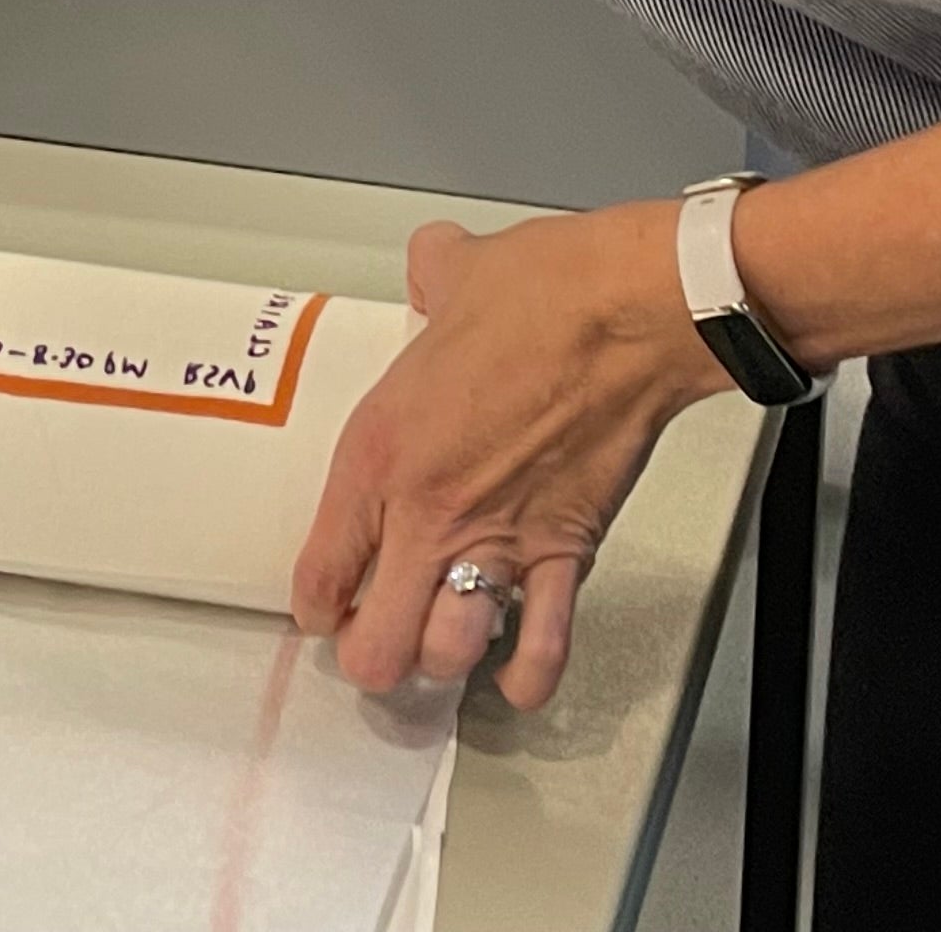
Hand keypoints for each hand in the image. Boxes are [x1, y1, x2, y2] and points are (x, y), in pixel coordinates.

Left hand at [293, 202, 725, 703]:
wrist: (625, 313)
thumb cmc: (544, 292)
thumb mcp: (453, 271)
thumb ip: (430, 277)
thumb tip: (436, 265)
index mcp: (381, 450)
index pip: (322, 567)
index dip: (315, 603)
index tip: (322, 606)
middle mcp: (431, 512)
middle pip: (376, 644)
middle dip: (369, 656)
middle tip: (374, 643)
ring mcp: (500, 541)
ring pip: (447, 655)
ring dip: (441, 660)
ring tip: (437, 648)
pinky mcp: (566, 553)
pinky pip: (543, 646)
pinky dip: (528, 674)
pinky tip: (515, 675)